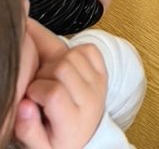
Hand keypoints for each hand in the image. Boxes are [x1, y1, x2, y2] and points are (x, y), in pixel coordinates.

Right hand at [14, 19, 106, 148]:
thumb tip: (24, 105)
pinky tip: (67, 69)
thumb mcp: (40, 146)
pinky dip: (75, 53)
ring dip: (57, 62)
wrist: (84, 135)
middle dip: (44, 74)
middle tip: (40, 86)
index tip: (31, 97)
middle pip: (63, 68)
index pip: (54, 93)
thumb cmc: (58, 138)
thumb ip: (27, 129)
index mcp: (73, 122)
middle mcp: (90, 100)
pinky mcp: (103, 72)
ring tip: (52, 78)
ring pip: (73, 55)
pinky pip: (89, 49)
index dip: (36, 90)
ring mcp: (99, 84)